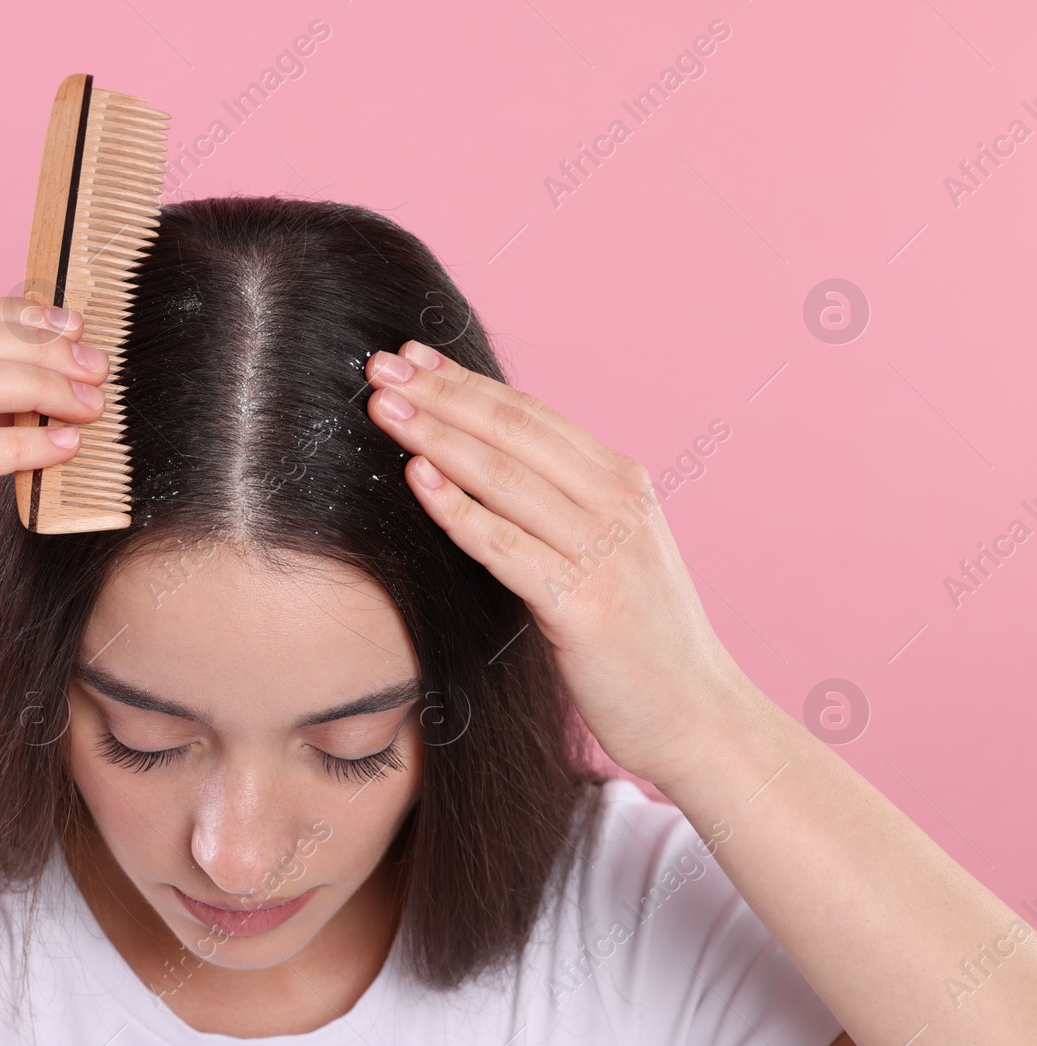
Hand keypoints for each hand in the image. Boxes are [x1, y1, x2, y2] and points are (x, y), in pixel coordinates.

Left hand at [363, 339, 747, 783]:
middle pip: (514, 431)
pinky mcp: (587, 605)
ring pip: (506, 478)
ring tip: (383, 410)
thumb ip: (559, 504)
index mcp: (621, 482)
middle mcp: (618, 504)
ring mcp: (606, 552)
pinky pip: (508, 547)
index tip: (410, 357)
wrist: (696, 717)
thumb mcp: (607, 549)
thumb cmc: (637, 639)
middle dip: (440, 395)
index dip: (465, 381)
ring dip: (438, 437)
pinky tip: (417, 479)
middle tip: (379, 367)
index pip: (530, 415)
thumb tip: (480, 460)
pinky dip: (460, 509)